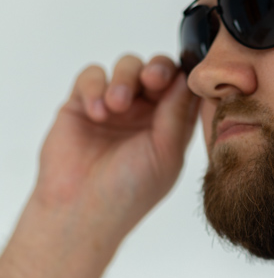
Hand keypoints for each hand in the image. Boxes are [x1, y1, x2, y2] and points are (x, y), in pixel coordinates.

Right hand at [34, 53, 200, 237]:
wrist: (82, 210)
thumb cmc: (129, 192)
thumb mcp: (165, 154)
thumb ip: (176, 114)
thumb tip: (189, 79)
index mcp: (170, 127)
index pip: (184, 88)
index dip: (186, 76)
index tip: (184, 76)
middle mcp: (145, 114)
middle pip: (157, 70)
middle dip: (157, 69)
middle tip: (152, 80)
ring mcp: (115, 108)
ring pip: (127, 67)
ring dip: (125, 79)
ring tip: (117, 106)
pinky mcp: (82, 104)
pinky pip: (92, 76)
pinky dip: (95, 87)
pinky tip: (97, 113)